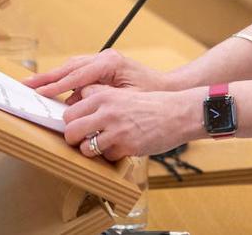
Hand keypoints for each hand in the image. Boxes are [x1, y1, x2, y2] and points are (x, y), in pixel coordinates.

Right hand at [24, 49, 173, 103]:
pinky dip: (64, 79)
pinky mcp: (102, 66)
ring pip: (71, 67)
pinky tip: (50, 88)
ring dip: (52, 77)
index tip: (40, 92)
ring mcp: (103, 60)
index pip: (77, 75)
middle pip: (70, 67)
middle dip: (47, 77)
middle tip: (26, 85)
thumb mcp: (126, 97)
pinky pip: (78, 72)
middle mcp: (105, 57)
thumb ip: (100, 97)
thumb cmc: (149, 93)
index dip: (57, 85)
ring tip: (32, 85)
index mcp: (110, 63)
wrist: (165, 87)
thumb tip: (75, 102)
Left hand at [63, 84, 201, 160]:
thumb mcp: (125, 93)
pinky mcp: (126, 147)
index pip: (71, 110)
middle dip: (74, 137)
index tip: (76, 125)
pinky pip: (106, 157)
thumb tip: (78, 107)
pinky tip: (121, 147)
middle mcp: (107, 112)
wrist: (180, 113)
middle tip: (82, 139)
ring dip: (90, 150)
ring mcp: (116, 130)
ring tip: (101, 146)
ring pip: (84, 148)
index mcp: (105, 96)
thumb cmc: (153, 104)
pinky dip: (111, 155)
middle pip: (71, 129)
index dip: (73, 120)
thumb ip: (102, 98)